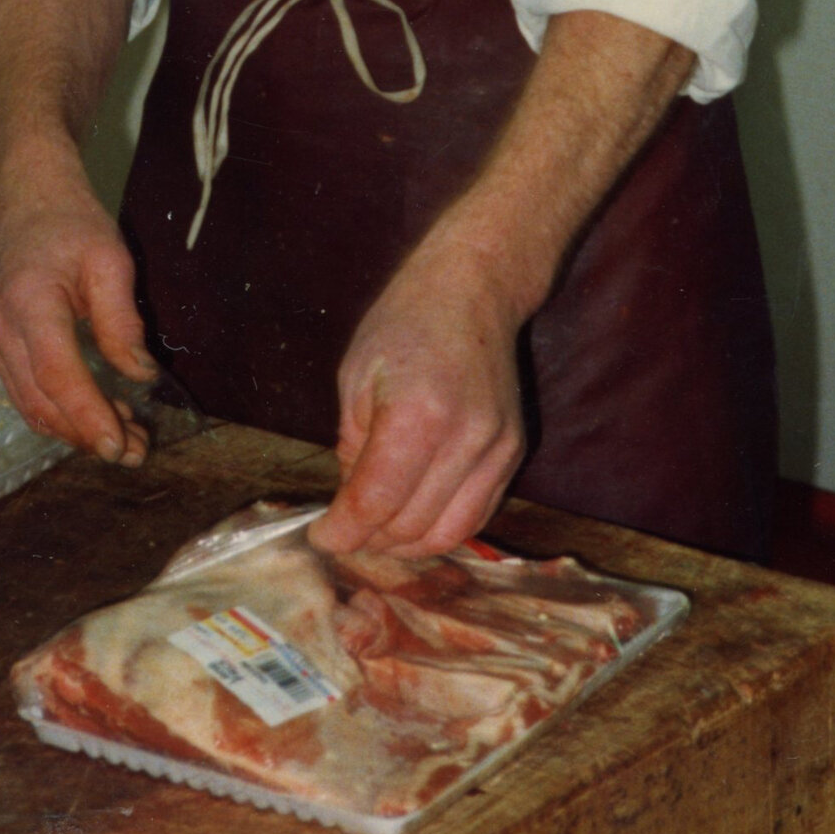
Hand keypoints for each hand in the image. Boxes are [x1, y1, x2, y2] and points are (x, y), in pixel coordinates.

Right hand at [0, 162, 157, 465]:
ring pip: (28, 403)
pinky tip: (93, 413)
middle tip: (134, 451)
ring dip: (73, 429)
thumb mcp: (110, 260)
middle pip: (39, 401)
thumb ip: (122, 322)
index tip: (119, 446)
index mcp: (29, 301)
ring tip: (123, 438)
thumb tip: (140, 376)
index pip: (56, 376)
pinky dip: (57, 410)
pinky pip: (22, 390)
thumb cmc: (71, 221)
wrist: (25, 196)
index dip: (88, 416)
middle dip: (86, 434)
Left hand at [312, 237, 527, 557]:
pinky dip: (440, 529)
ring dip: (405, 544)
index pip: (375, 502)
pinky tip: (413, 515)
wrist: (474, 289)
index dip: (341, 531)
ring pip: (446, 534)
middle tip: (345, 529)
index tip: (321, 536)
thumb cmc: (405, 322)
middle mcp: (464, 437)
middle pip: (410, 526)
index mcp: (416, 413)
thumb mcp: (355, 377)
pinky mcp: (513, 453)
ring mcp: (496, 448)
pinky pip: (476, 515)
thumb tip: (352, 507)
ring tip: (377, 529)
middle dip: (369, 539)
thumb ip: (353, 449)